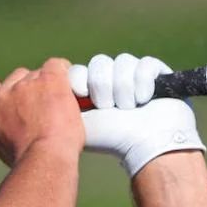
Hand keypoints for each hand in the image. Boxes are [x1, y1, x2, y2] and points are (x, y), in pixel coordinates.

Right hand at [0, 58, 83, 168]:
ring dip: (50, 87)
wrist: (45, 159)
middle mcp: (3, 95)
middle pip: (17, 77)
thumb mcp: (4, 147)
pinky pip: (57, 66)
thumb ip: (4, 129)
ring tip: (60, 111)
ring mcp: (27, 84)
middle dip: (31, 89)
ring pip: (40, 74)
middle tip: (45, 111)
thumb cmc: (28, 160)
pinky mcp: (50, 78)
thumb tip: (14, 128)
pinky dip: (65, 75)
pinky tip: (71, 91)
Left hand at [69, 53, 205, 176]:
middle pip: (100, 62)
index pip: (80, 68)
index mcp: (91, 88)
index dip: (80, 79)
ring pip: (122, 62)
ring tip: (128, 108)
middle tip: (108, 107)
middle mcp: (112, 78)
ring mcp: (134, 74)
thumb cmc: (110, 137)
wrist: (144, 145)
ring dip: (123, 88)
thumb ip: (60, 104)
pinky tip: (144, 99)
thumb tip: (50, 86)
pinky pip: (145, 64)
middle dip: (103, 86)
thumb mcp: (78, 121)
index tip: (82, 94)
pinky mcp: (156, 72)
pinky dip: (143, 83)